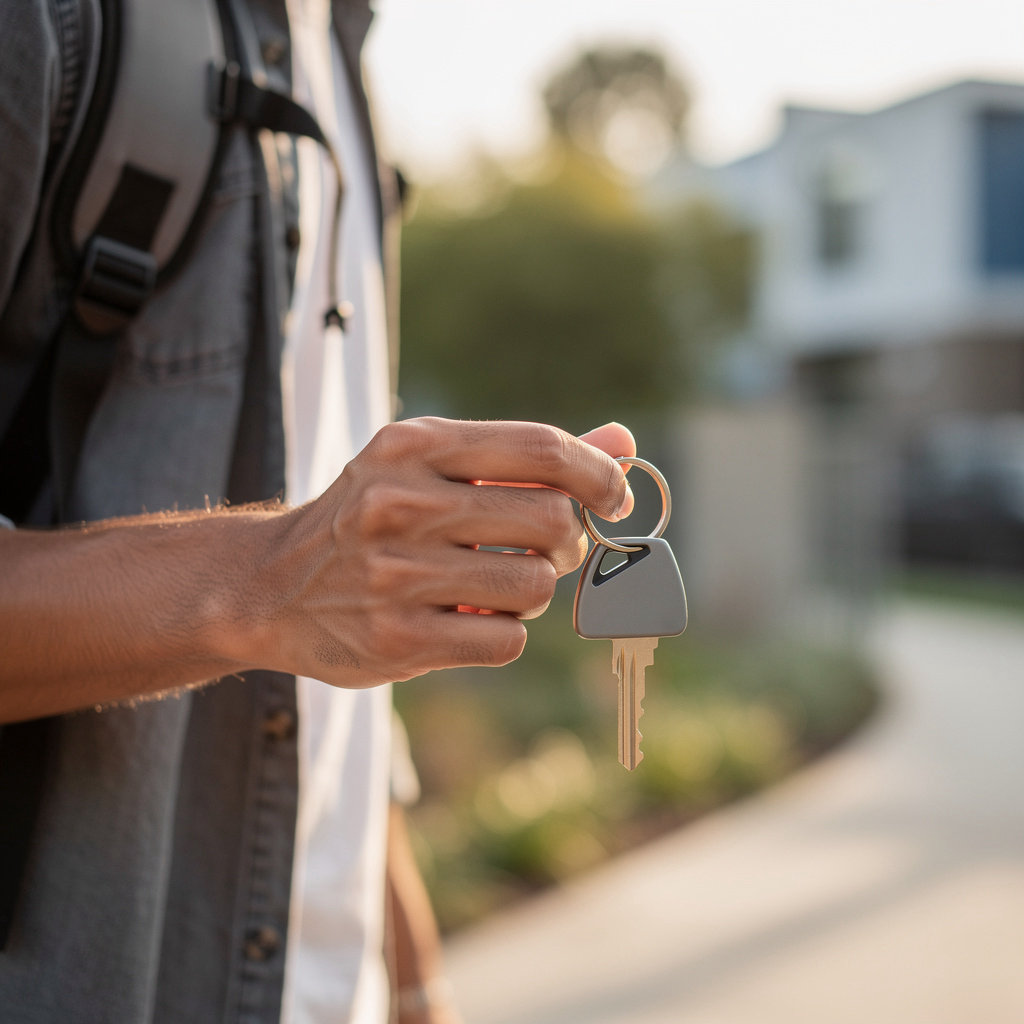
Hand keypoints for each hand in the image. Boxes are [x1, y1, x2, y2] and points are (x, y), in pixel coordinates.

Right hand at [243, 417, 634, 686]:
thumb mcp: (430, 465)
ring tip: (491, 587)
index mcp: (414, 446)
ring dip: (531, 592)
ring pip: (535, 588)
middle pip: (551, 523)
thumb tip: (623, 443)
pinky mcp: (399, 640)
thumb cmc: (372, 517)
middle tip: (543, 550)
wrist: (271, 586)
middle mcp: (402, 505)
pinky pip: (507, 641)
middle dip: (565, 542)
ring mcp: (397, 576)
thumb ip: (525, 458)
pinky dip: (502, 634)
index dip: (598, 475)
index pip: (541, 450)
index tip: (613, 496)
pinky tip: (464, 621)